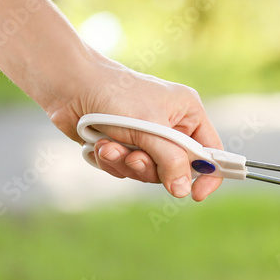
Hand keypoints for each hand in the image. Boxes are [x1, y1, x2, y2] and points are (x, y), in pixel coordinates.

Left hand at [43, 50, 222, 201]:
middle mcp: (171, 126)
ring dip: (126, 163)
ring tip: (109, 146)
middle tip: (135, 158)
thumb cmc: (115, 95)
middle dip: (151, 167)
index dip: (208, 175)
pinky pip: (126, 169)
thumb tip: (183, 191)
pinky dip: (112, 161)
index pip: (211, 152)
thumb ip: (171, 161)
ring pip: (149, 171)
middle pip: (177, 168)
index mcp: (188, 113)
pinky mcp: (124, 145)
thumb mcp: (150, 129)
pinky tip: (99, 144)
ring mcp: (147, 137)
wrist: (68, 84)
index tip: (195, 194)